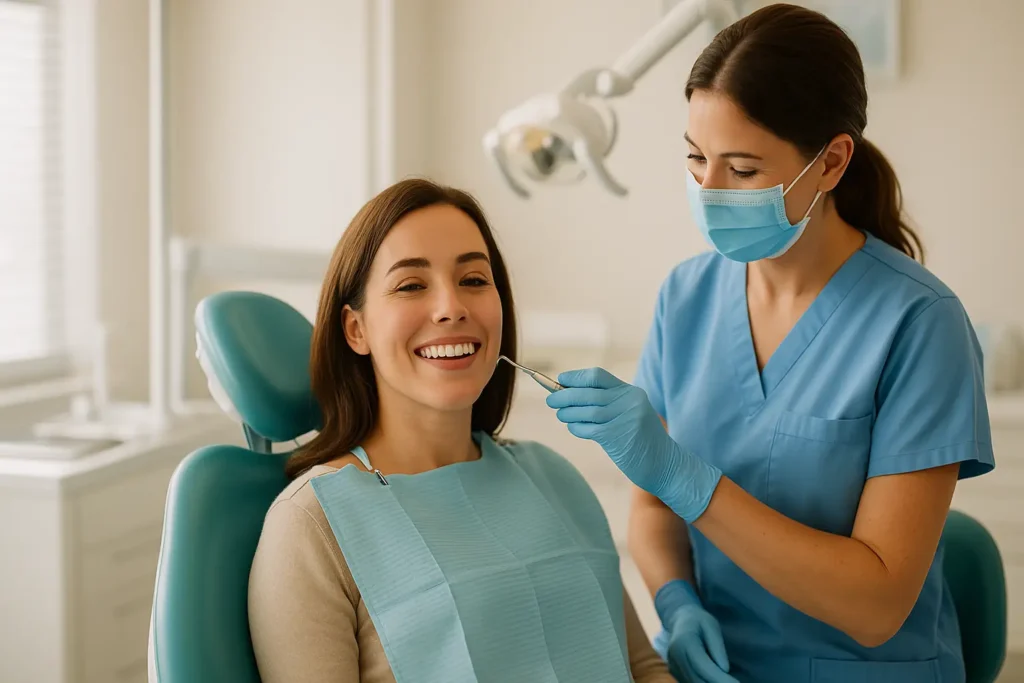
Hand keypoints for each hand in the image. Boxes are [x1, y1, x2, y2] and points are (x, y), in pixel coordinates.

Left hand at [545, 367, 720, 522]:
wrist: (666, 465)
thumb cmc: (642, 441)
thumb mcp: (630, 414)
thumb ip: (607, 403)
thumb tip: (569, 394)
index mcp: (631, 392)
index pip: (598, 376)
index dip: (576, 377)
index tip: (561, 380)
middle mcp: (629, 402)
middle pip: (588, 392)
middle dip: (565, 395)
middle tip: (551, 400)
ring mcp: (624, 418)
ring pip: (586, 410)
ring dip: (568, 412)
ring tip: (561, 415)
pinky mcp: (617, 437)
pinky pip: (588, 428)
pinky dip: (576, 427)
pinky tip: (574, 428)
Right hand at [656, 580, 736, 682]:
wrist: (679, 620)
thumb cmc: (699, 621)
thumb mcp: (712, 626)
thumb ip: (718, 647)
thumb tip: (724, 670)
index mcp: (684, 641)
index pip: (703, 666)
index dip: (720, 679)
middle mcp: (674, 656)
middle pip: (698, 679)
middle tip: (735, 682)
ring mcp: (673, 666)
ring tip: (727, 679)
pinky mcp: (674, 673)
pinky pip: (691, 682)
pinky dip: (705, 682)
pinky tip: (715, 678)